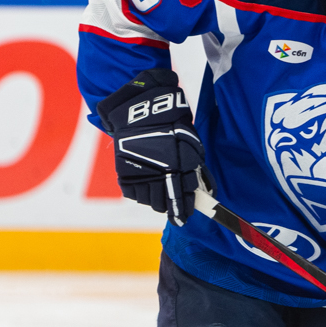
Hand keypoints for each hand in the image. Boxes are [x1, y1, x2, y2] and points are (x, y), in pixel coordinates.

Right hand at [96, 68, 205, 224]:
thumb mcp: (190, 142)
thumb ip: (194, 167)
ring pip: (147, 201)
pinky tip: (144, 181)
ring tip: (157, 186)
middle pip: (162, 204)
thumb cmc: (170, 123)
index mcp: (177, 167)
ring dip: (153, 198)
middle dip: (168, 204)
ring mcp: (139, 173)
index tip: (183, 218)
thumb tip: (201, 188)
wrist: (139, 108)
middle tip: (171, 200)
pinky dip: (138, 191)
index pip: (180, 198)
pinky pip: (131, 192)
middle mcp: (157, 174)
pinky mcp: (123, 170)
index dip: (182, 210)